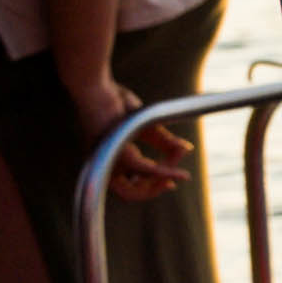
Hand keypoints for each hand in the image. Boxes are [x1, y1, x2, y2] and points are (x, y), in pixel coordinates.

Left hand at [72, 76, 191, 200]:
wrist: (95, 88)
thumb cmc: (112, 102)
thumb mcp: (144, 125)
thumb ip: (164, 141)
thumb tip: (186, 150)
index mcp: (107, 159)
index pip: (127, 184)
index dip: (148, 188)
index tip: (170, 182)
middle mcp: (106, 164)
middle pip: (129, 194)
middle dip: (153, 191)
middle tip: (171, 184)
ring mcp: (112, 162)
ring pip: (139, 187)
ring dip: (160, 183)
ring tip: (178, 176)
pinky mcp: (122, 154)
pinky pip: (149, 170)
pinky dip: (167, 173)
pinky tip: (182, 175)